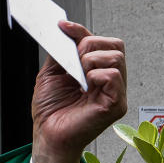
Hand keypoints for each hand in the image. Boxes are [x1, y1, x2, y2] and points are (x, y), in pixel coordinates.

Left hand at [30, 21, 126, 162]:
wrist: (47, 135)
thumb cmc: (50, 111)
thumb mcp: (51, 73)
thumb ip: (61, 52)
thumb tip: (65, 30)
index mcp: (97, 71)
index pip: (101, 42)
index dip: (82, 31)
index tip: (62, 27)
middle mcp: (109, 80)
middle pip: (115, 45)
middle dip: (90, 44)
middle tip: (72, 59)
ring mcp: (116, 92)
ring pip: (116, 57)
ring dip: (91, 59)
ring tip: (77, 76)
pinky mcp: (116, 105)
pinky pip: (114, 76)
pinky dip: (97, 74)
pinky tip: (85, 85)